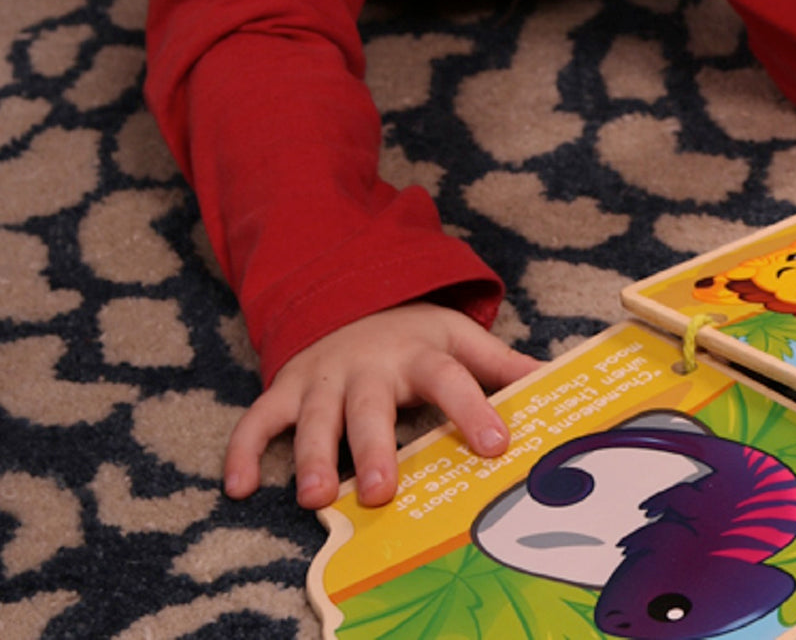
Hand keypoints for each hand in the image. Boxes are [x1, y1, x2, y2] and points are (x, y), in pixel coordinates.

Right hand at [223, 302, 535, 509]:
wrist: (352, 297)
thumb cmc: (415, 336)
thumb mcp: (460, 338)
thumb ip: (501, 363)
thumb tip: (554, 378)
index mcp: (420, 353)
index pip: (452, 379)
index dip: (475, 409)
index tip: (499, 444)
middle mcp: (369, 365)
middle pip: (372, 406)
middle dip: (376, 448)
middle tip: (383, 492)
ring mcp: (324, 376)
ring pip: (315, 417)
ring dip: (313, 455)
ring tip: (316, 498)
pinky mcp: (287, 387)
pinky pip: (259, 417)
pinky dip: (244, 448)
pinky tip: (240, 486)